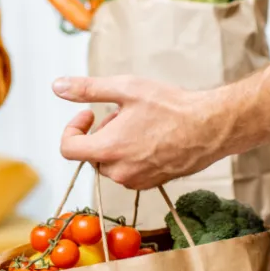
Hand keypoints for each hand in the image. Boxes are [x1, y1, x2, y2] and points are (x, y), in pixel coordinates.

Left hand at [52, 75, 225, 189]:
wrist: (211, 127)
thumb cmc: (172, 107)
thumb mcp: (126, 89)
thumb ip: (88, 89)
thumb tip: (58, 87)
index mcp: (108, 150)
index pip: (68, 149)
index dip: (73, 128)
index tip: (88, 114)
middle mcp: (120, 172)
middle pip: (93, 154)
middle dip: (103, 133)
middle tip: (126, 113)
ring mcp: (137, 180)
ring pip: (112, 162)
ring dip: (118, 143)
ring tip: (143, 123)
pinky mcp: (152, 183)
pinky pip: (130, 170)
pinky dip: (134, 154)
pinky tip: (154, 137)